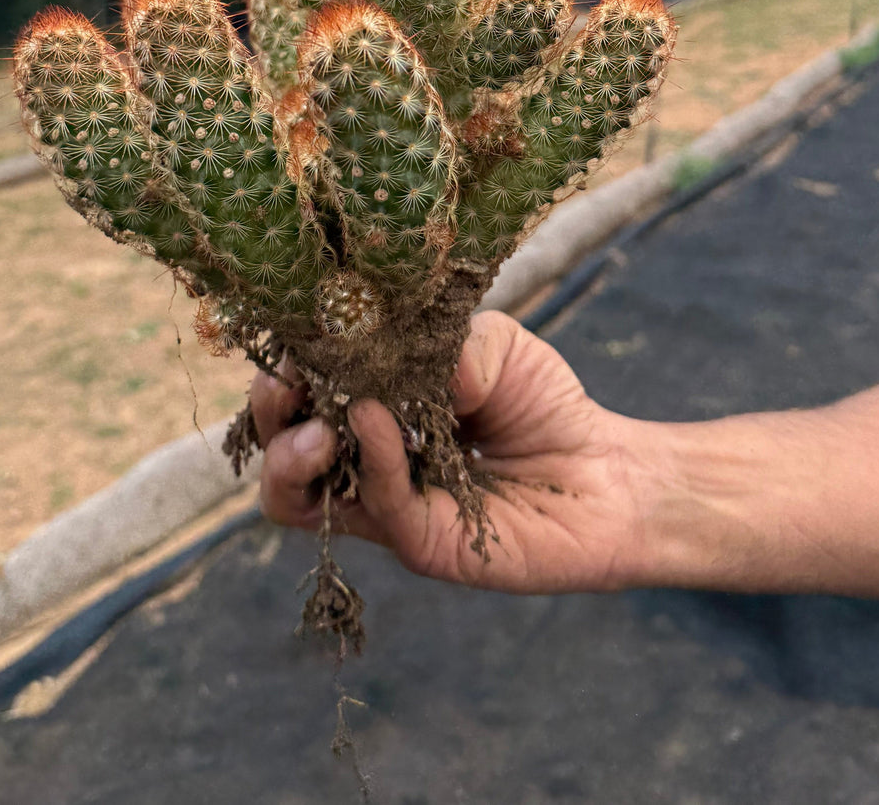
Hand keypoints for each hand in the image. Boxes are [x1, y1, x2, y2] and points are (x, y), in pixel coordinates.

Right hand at [251, 310, 649, 592]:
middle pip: (279, 445)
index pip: (302, 388)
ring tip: (317, 428)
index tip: (297, 338)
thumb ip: (440, 346)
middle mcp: (366, 457)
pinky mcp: (418, 542)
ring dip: (290, 456)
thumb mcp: (492, 344)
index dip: (288, 362)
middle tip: (286, 387)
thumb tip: (391, 370)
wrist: (608, 473)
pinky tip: (376, 420)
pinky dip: (370, 459)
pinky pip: (374, 505)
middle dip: (270, 413)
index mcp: (373, 405)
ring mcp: (385, 504)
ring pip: (296, 497)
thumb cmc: (545, 404)